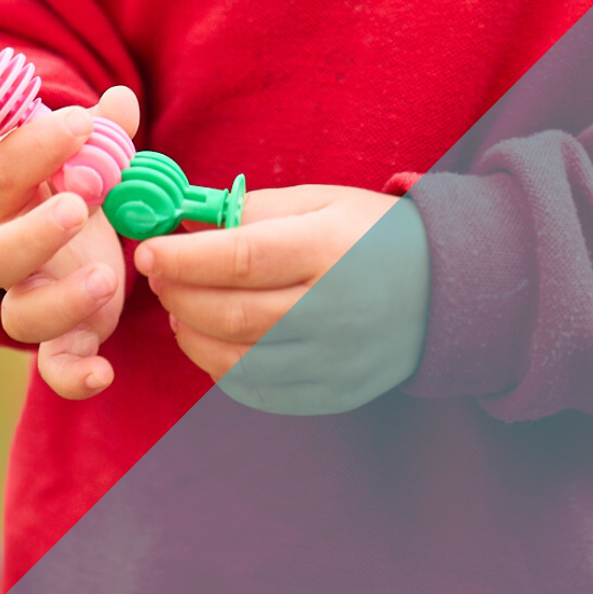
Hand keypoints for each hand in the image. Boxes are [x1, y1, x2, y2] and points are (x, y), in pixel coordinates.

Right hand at [0, 86, 141, 399]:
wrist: (72, 241)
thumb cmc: (76, 185)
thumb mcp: (88, 156)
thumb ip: (103, 133)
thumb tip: (121, 101)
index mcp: (5, 199)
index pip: (0, 172)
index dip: (33, 148)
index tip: (78, 123)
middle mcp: (6, 253)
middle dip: (37, 231)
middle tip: (80, 205)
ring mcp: (31, 298)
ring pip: (22, 314)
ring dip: (63, 298)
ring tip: (108, 276)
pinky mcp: (63, 336)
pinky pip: (56, 366)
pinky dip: (75, 375)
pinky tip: (104, 373)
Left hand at [137, 185, 430, 414]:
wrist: (444, 285)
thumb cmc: (373, 233)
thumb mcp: (324, 201)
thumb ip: (254, 210)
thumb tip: (185, 224)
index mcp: (332, 249)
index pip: (241, 258)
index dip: (185, 258)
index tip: (149, 251)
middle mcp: (334, 309)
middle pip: (229, 313)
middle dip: (179, 293)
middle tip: (160, 275)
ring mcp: (334, 358)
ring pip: (234, 358)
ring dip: (191, 332)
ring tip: (183, 306)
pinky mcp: (333, 392)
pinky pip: (256, 389)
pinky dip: (221, 365)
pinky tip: (214, 338)